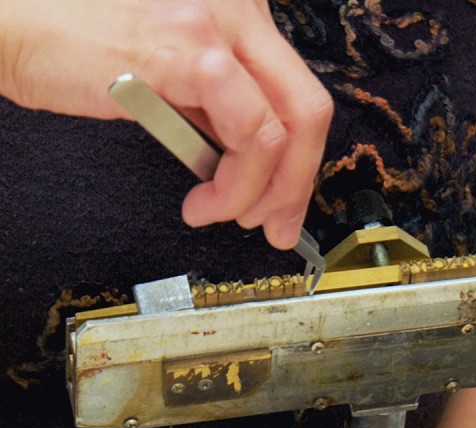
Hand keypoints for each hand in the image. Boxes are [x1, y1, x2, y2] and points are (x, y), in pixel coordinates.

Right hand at [0, 0, 331, 248]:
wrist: (11, 27)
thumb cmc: (76, 49)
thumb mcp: (172, 77)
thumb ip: (218, 109)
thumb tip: (256, 165)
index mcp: (241, 13)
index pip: (298, 95)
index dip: (301, 161)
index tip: (283, 203)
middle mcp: (238, 10)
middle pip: (310, 110)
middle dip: (298, 184)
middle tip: (275, 223)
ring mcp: (213, 28)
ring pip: (282, 129)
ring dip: (261, 192)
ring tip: (219, 212)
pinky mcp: (184, 54)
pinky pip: (246, 132)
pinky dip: (236, 182)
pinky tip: (202, 200)